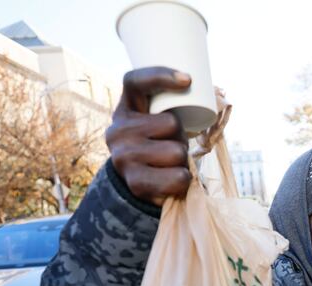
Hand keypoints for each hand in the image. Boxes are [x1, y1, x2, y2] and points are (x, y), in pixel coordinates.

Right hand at [106, 67, 192, 205]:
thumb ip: (166, 104)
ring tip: (170, 163)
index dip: (160, 75)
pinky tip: (171, 180)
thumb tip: (193, 83)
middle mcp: (118, 131)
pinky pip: (178, 178)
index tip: (188, 80)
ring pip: (177, 151)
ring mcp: (123, 157)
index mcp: (125, 110)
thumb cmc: (156, 145)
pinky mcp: (135, 183)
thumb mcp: (155, 121)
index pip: (134, 82)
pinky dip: (183, 181)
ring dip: (182, 160)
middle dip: (180, 136)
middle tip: (171, 145)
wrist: (137, 184)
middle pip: (170, 123)